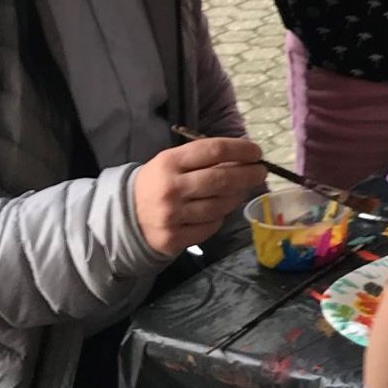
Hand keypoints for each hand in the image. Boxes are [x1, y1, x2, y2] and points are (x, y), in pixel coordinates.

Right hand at [133, 137, 268, 256]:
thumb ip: (204, 159)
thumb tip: (244, 158)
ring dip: (236, 197)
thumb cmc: (158, 182)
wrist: (126, 216)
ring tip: (239, 191)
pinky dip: (220, 217)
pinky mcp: (175, 238)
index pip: (213, 150)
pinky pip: (211, 226)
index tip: (257, 152)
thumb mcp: (172, 162)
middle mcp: (171, 188)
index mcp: (169, 162)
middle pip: (221, 179)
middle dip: (248, 174)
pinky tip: (217, 210)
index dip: (240, 150)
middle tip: (261, 172)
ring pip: (220, 205)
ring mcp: (172, 215)